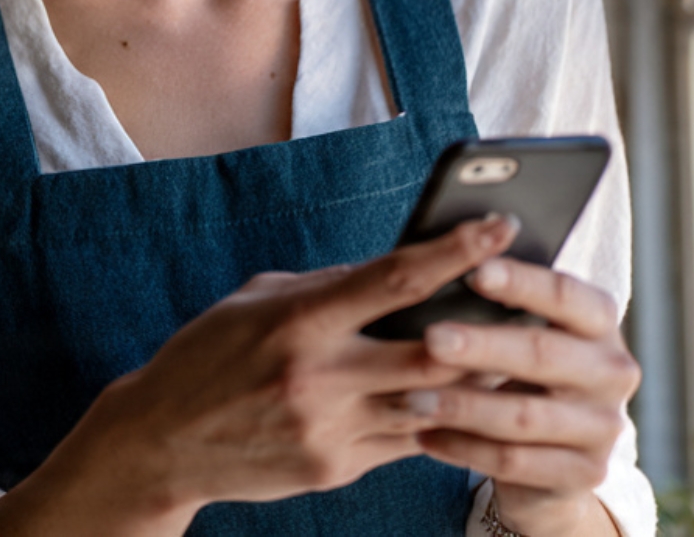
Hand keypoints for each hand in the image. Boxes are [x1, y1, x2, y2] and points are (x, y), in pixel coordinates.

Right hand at [0, 215, 519, 534]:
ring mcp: (330, 429)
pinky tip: (455, 398)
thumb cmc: (210, 356)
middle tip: (530, 305)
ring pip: (431, 402)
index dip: (455, 251)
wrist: (163, 441)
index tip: (499, 226)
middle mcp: (318, 376)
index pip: (393, 278)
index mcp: (297, 320)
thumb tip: (398, 270)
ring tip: (511, 354)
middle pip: (433, 351)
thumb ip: (328, 287)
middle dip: (489, 329)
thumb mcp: (257, 301)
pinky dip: (434, 416)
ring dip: (475, 381)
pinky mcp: (336, 467)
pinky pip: (406, 439)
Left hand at [410, 258, 637, 534]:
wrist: (551, 458)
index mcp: (598, 322)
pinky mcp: (585, 474)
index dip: (522, 282)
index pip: (566, 294)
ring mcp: (605, 427)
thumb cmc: (519, 371)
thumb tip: (435, 261)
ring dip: (462, 406)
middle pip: (543, 354)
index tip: (473, 271)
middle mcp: (613, 371)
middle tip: (431, 338)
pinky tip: (424, 437)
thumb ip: (497, 306)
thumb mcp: (520, 334)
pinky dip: (464, 448)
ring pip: (524, 415)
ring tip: (409, 398)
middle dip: (483, 346)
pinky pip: (514, 461)